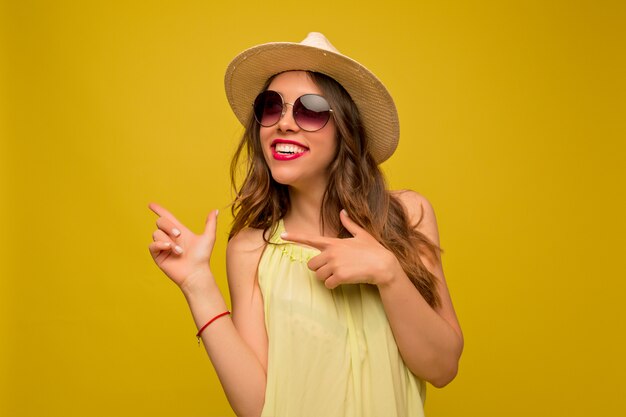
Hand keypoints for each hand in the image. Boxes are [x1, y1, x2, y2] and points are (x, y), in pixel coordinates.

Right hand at [148, 202, 218, 292]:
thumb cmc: (202, 257)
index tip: (151, 204)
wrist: (196, 273)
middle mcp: (169, 237)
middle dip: (169, 226)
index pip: (166, 217)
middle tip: (179, 235)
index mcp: (179, 231)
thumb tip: (215, 210)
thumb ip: (211, 223)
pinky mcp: (157, 255)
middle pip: (161, 222)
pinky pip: (152, 244)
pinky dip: (160, 244)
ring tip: (179, 251)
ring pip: (156, 233)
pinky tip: (169, 249)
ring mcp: (162, 246)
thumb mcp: (208, 238)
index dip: (159, 210)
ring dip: (169, 241)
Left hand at [281, 210, 399, 288]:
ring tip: (340, 274)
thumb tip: (342, 211)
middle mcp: (331, 252)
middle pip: (310, 264)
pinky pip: (327, 284)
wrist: (384, 265)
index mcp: (334, 242)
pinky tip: (344, 281)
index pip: (310, 239)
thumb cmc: (374, 250)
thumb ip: (349, 224)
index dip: (295, 237)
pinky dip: (333, 285)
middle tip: (332, 269)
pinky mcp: (339, 276)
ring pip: (318, 275)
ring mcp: (334, 264)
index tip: (282, 236)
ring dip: (326, 278)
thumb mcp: (362, 234)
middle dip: (319, 269)